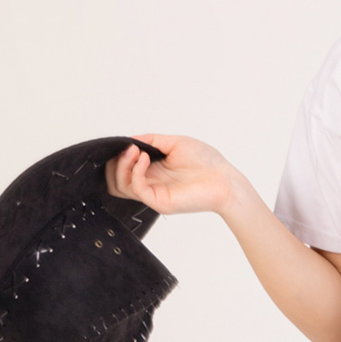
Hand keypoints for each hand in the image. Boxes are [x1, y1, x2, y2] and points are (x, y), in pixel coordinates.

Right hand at [103, 134, 237, 216]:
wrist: (226, 181)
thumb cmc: (207, 162)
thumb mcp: (174, 142)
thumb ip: (151, 140)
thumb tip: (130, 139)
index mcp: (152, 171)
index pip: (122, 170)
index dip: (118, 156)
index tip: (127, 143)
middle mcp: (150, 184)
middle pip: (115, 181)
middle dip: (116, 162)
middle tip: (130, 149)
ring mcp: (154, 194)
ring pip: (120, 186)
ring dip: (122, 165)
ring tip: (136, 152)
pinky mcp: (160, 202)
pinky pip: (136, 188)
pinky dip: (135, 171)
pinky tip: (146, 158)